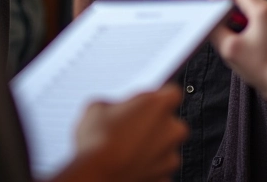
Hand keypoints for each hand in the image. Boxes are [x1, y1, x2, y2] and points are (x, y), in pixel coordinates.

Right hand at [69, 85, 187, 181]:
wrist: (95, 176)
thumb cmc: (97, 141)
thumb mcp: (98, 107)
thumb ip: (116, 105)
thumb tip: (113, 111)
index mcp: (159, 104)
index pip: (171, 92)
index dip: (158, 97)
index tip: (146, 102)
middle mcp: (171, 130)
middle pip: (172, 122)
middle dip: (156, 125)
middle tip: (132, 127)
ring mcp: (170, 157)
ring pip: (166, 148)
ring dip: (153, 148)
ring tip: (128, 150)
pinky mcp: (164, 179)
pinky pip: (159, 169)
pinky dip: (148, 167)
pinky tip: (130, 165)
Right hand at [209, 0, 266, 118]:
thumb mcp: (230, 50)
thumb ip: (216, 31)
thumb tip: (210, 22)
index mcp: (263, 11)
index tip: (213, 1)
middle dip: (232, 9)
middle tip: (221, 20)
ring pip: (256, 9)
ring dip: (244, 18)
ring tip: (238, 36)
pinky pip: (265, 19)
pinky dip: (254, 25)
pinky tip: (250, 41)